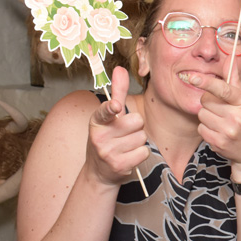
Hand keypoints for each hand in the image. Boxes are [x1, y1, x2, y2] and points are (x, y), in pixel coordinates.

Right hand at [87, 66, 149, 185]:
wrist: (99, 172)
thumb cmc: (107, 139)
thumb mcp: (108, 117)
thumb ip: (117, 93)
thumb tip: (120, 68)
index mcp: (96, 121)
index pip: (104, 111)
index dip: (111, 108)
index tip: (116, 106)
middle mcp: (99, 136)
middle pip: (137, 121)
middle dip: (136, 126)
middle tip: (125, 133)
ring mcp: (108, 152)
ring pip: (142, 137)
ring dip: (138, 141)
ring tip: (125, 146)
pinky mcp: (119, 165)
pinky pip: (144, 152)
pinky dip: (140, 154)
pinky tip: (129, 156)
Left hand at [190, 61, 240, 180]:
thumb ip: (235, 81)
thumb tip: (230, 57)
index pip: (223, 89)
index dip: (206, 82)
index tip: (192, 77)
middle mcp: (237, 116)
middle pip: (206, 101)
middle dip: (210, 103)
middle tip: (223, 110)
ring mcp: (228, 131)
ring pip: (202, 115)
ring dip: (208, 117)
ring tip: (222, 122)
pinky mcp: (219, 143)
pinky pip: (201, 128)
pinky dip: (207, 129)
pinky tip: (219, 132)